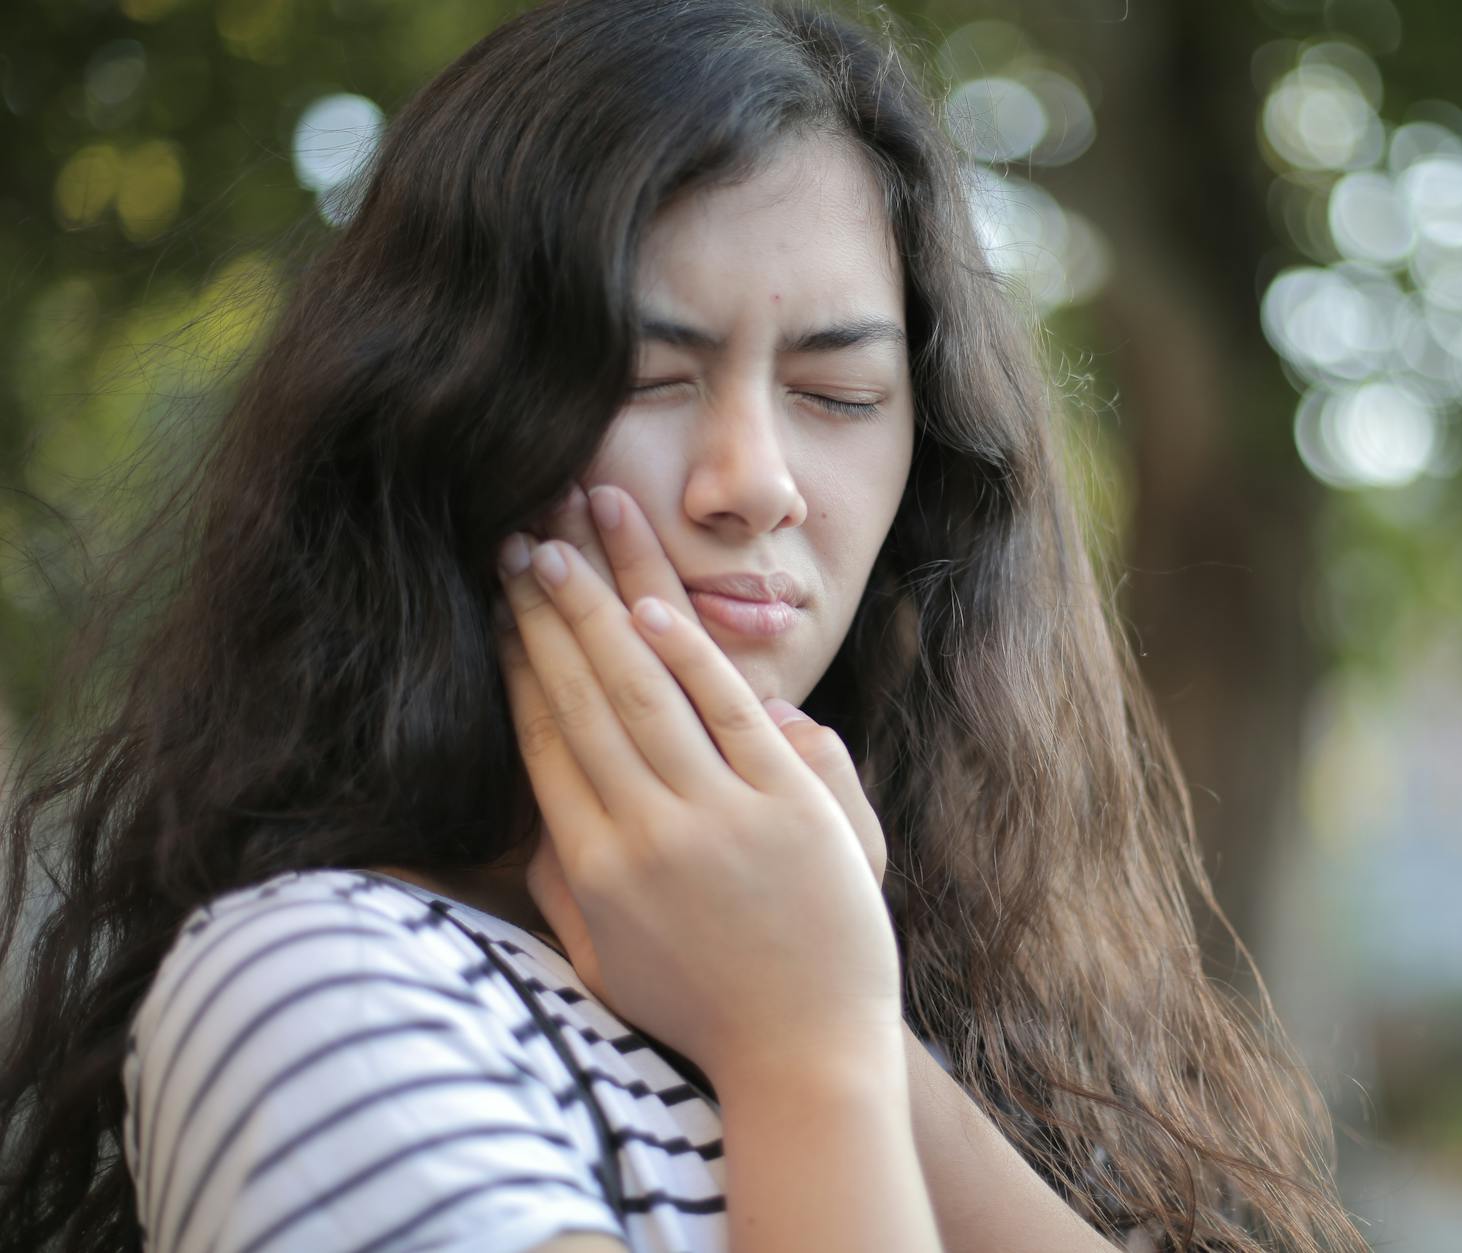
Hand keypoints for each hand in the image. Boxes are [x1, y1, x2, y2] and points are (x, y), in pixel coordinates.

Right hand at [494, 499, 897, 1079]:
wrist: (805, 1053)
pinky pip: (727, 712)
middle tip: (516, 545)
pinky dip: (689, 655)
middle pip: (581, 699)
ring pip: (642, 691)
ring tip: (566, 544)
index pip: (544, 741)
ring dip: (599, 609)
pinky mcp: (786, 806)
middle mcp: (642, 834)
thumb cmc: (702, 1011)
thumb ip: (560, 890)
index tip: (496, 608)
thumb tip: (526, 815)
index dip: (517, 666)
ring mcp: (716, 816)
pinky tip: (650, 607)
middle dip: (544, 615)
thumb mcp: (605, 963)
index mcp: (592, 870)